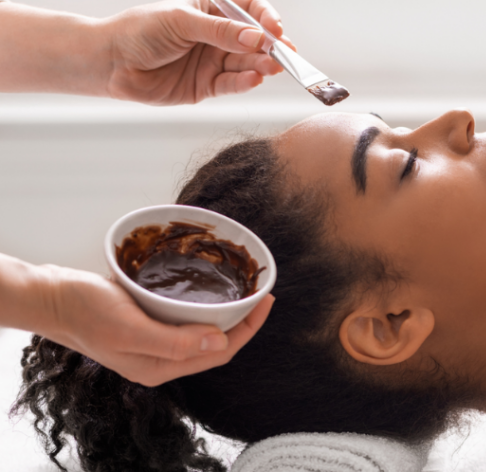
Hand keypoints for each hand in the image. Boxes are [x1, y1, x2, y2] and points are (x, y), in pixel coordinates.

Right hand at [38, 265, 273, 386]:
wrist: (49, 296)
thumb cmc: (84, 311)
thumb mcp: (130, 327)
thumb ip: (174, 341)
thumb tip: (221, 341)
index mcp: (160, 367)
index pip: (220, 353)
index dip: (248, 329)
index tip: (266, 301)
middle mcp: (159, 358)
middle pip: (215, 343)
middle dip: (243, 321)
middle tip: (261, 291)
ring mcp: (151, 340)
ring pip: (201, 329)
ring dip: (225, 313)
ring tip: (243, 289)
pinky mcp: (144, 322)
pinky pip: (183, 317)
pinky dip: (201, 305)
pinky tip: (209, 288)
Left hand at [102, 0, 293, 104]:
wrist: (110, 63)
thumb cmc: (138, 32)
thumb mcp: (181, 22)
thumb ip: (220, 31)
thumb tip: (256, 38)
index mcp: (211, 8)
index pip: (249, 9)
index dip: (266, 18)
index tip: (276, 29)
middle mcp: (217, 35)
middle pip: (254, 39)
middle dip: (271, 46)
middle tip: (285, 54)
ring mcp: (214, 60)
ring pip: (247, 63)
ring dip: (262, 65)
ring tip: (272, 67)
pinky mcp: (207, 85)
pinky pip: (232, 84)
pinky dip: (244, 82)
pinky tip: (254, 78)